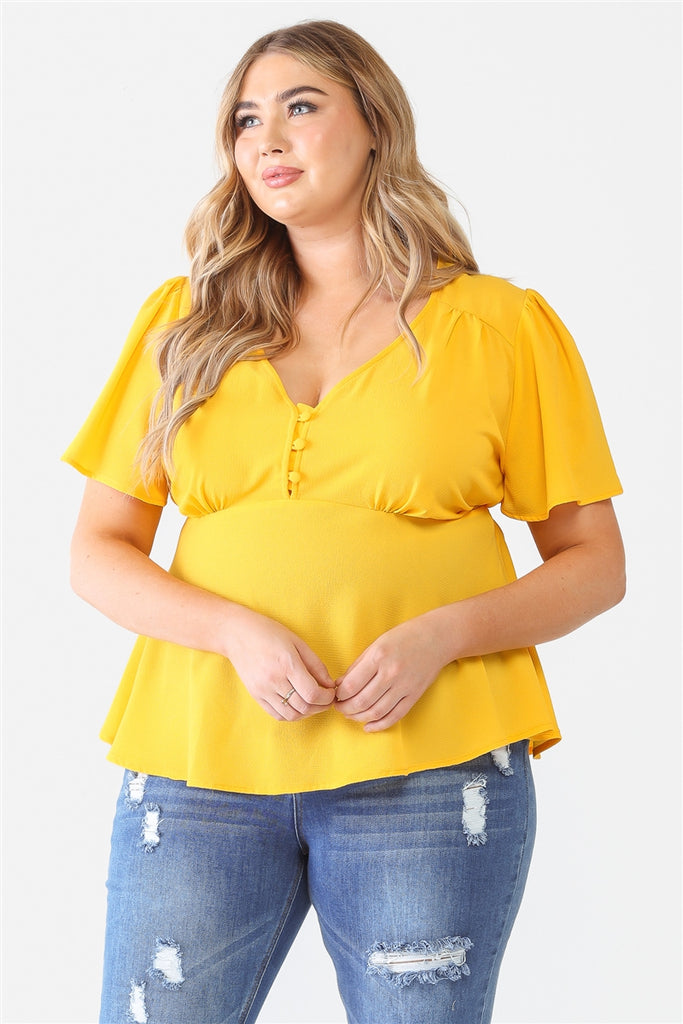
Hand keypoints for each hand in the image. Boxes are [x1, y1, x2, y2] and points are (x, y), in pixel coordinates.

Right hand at [222, 608, 335, 721]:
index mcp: (287, 664)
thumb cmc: (270, 633)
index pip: (312, 693)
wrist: (237, 634)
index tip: (331, 692)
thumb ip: (316, 665)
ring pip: (291, 715)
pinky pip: (277, 715)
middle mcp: (274, 680)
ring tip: (313, 703)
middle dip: (321, 706)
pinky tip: (298, 706)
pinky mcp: (256, 695)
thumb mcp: (298, 643)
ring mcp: (263, 690)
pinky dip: (291, 715)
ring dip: (307, 713)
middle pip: (304, 707)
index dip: (327, 698)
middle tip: (326, 699)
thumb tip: (329, 685)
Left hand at [334, 613, 449, 731]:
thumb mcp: (377, 644)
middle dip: (345, 708)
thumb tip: (341, 685)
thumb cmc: (404, 637)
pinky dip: (379, 725)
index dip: (339, 694)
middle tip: (338, 707)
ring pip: (376, 712)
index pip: (352, 685)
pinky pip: (394, 716)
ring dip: (358, 717)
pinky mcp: (414, 696)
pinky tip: (368, 726)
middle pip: (361, 701)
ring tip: (350, 715)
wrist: (437, 638)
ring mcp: (404, 686)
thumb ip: (358, 665)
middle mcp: (391, 673)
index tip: (335, 694)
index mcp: (379, 657)